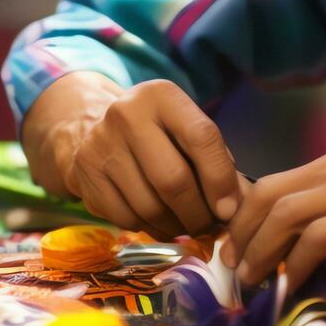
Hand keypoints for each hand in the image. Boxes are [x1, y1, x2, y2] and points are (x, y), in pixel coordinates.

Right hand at [25, 75, 242, 237]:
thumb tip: (242, 208)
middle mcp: (126, 114)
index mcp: (161, 95)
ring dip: (177, 227)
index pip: (201, 136)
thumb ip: (218, 162)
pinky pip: (127, 219)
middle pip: (173, 180)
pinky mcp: (84, 175)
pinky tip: (162, 224)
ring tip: (189, 226)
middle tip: (211, 227)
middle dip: (199, 213)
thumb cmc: (157, 133)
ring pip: (149, 206)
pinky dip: (151, 230)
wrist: (90, 129)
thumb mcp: (187, 130)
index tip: (230, 210)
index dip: (220, 179)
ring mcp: (100, 145)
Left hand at [222, 146, 325, 286]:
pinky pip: (313, 239)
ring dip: (258, 251)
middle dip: (241, 233)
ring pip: (281, 213)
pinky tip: (289, 285)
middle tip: (233, 265)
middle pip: (266, 193)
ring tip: (251, 280)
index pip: (274, 181)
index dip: (246, 215)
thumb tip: (304, 239)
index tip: (237, 244)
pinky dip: (293, 266)